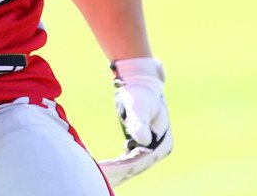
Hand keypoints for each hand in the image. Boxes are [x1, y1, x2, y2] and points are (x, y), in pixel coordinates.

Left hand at [98, 57, 172, 185]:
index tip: (100, 171)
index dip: (118, 169)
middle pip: (134, 167)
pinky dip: (117, 165)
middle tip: (94, 177)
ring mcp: (152, 149)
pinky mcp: (142, 145)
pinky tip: (104, 169)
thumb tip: (144, 141)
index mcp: (162, 144)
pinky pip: (128, 160)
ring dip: (115, 173)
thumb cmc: (139, 91)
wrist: (141, 80)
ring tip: (96, 176)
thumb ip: (139, 122)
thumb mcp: (138, 105)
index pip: (137, 162)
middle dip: (114, 174)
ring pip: (131, 166)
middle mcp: (159, 150)